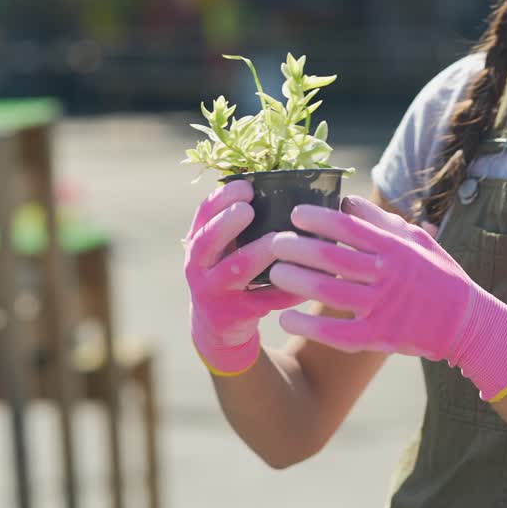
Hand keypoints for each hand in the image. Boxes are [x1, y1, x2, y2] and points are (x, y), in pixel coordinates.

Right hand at [183, 179, 301, 374]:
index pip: (203, 213)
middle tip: (249, 210)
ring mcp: (217, 292)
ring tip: (279, 240)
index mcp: (198, 242)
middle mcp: (200, 266)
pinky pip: (266, 300)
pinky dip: (287, 290)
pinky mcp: (239, 314)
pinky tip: (308, 278)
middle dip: (227, 223)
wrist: (217, 327)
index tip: (246, 186)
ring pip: (235, 272)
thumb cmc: (228, 271)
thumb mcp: (222, 248)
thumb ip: (239, 222)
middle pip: (207, 241)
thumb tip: (284, 180)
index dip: (222, 197)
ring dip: (257, 254)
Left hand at [268, 195, 506, 401]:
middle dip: (298, 248)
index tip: (296, 215)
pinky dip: (309, 325)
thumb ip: (383, 221)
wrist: (467, 322)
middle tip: (274, 242)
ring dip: (298, 281)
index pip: (349, 227)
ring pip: (331, 292)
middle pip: (333, 258)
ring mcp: (383, 307)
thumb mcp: (418, 240)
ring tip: (274, 273)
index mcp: (396, 248)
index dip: (318, 219)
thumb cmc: (439, 275)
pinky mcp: (380, 337)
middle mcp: (388, 275)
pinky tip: (286, 317)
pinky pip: (337, 332)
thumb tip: (348, 201)